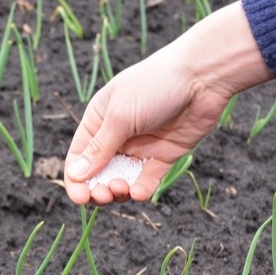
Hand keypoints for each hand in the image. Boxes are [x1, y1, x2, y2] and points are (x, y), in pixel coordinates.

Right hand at [64, 1, 273, 204]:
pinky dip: (141, 189)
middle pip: (98, 172)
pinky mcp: (163, 155)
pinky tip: (139, 192)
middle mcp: (116, 135)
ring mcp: (140, 146)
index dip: (75, 179)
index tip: (80, 197)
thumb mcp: (120, 116)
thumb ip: (99, 149)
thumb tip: (74, 175)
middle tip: (103, 194)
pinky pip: (147, 179)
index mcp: (98, 121)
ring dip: (118, 190)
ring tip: (122, 189)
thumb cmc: (153, 86)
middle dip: (97, 188)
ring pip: (122, 179)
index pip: (78, 156)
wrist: (201, 77)